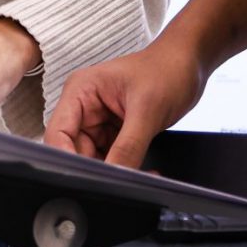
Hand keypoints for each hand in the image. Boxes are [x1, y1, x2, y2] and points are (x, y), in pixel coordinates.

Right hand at [42, 37, 206, 166]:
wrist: (189, 63)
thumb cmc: (168, 69)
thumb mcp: (147, 110)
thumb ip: (128, 147)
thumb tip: (113, 178)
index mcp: (81, 91)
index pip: (58, 134)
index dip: (67, 160)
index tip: (87, 181)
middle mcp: (84, 107)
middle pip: (74, 152)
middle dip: (96, 170)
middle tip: (122, 183)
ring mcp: (99, 121)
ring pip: (93, 160)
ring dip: (113, 173)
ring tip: (140, 175)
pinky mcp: (114, 132)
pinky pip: (112, 158)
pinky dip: (125, 169)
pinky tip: (144, 172)